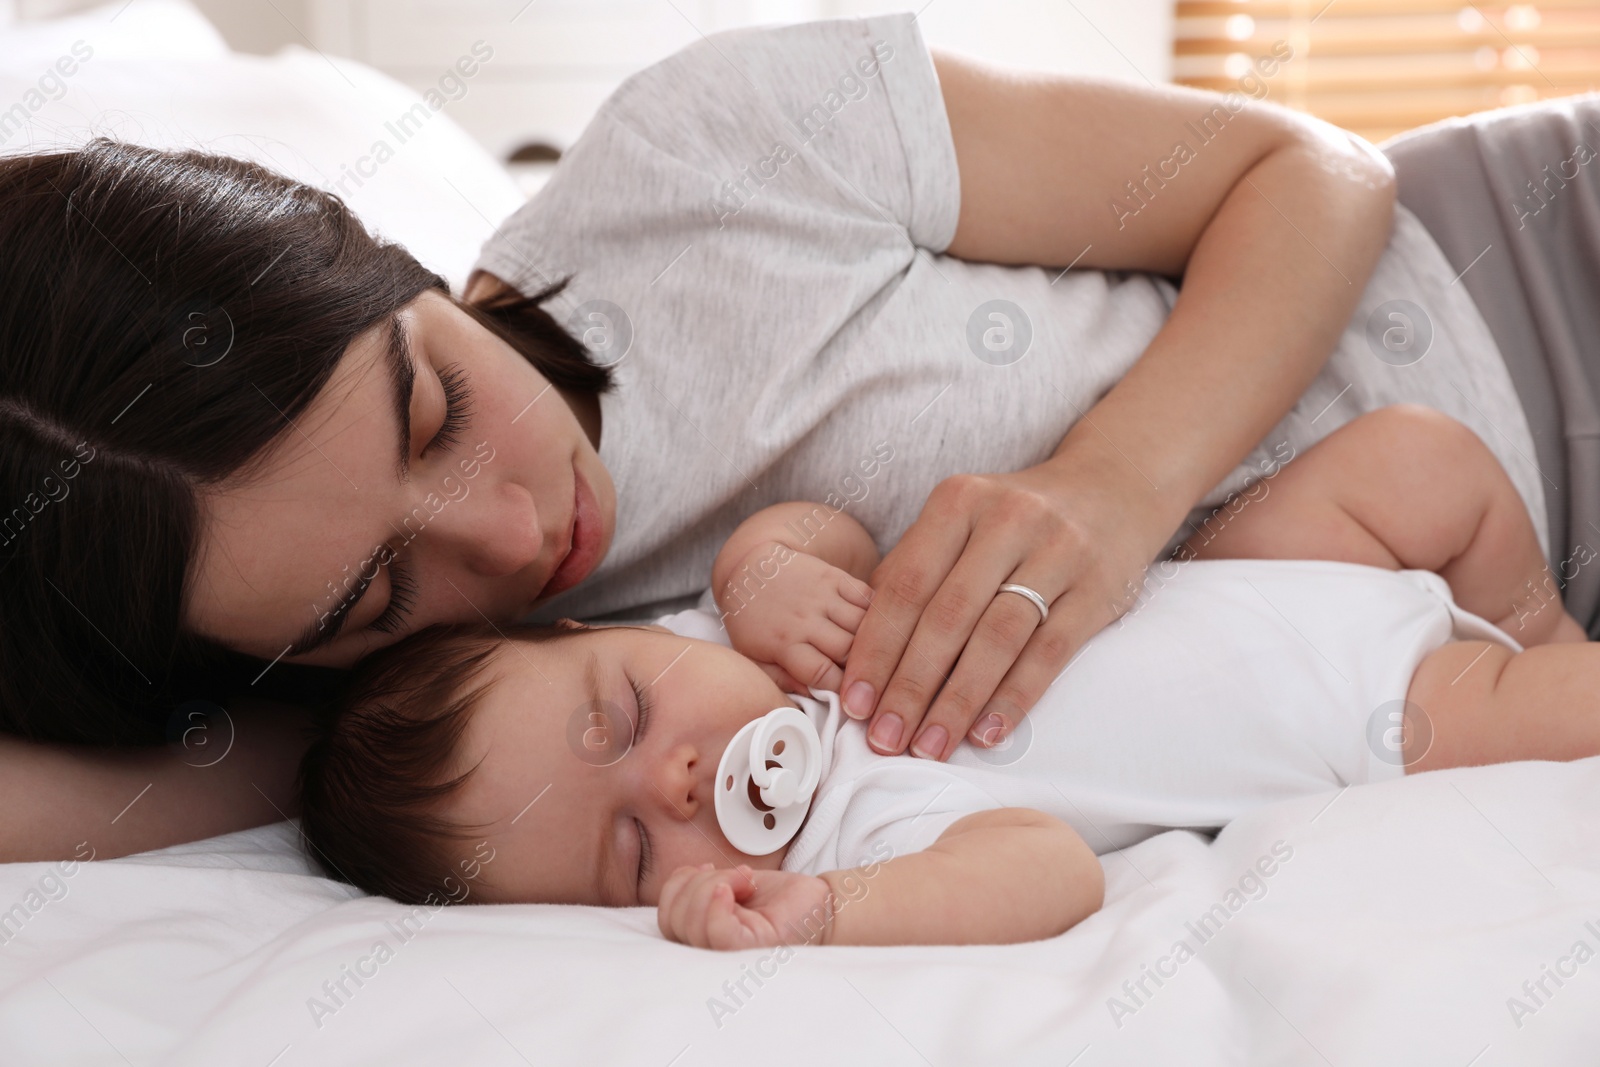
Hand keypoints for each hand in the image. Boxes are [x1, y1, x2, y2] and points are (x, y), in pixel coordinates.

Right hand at [657, 863, 833, 948]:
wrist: (822, 904)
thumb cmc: (781, 899)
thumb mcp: (732, 883)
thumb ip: (702, 885)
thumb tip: (687, 876)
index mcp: (704, 935)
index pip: (666, 918)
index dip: (677, 886)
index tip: (708, 869)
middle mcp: (712, 951)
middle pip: (673, 918)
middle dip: (700, 882)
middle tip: (739, 876)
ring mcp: (729, 956)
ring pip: (691, 921)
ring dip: (717, 884)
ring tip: (747, 881)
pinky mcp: (750, 951)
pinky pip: (717, 932)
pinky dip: (718, 904)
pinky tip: (735, 890)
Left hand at [719, 542, 873, 693]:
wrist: (748, 571)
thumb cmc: (752, 622)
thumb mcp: (755, 659)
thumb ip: (783, 680)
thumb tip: (816, 698)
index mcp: (784, 643)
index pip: (822, 674)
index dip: (842, 690)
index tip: (852, 700)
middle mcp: (805, 619)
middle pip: (848, 649)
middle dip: (862, 668)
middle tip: (869, 679)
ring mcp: (822, 596)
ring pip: (863, 623)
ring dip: (874, 641)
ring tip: (877, 655)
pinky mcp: (835, 576)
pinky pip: (866, 595)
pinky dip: (878, 612)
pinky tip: (880, 627)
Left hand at [839, 456, 1163, 760]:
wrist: (1112, 488)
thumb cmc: (1015, 519)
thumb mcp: (962, 521)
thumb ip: (914, 571)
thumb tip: (860, 648)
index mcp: (959, 501)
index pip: (905, 585)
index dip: (875, 648)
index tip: (854, 701)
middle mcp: (1007, 520)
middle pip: (946, 616)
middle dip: (908, 686)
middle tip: (884, 737)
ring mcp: (1058, 552)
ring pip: (996, 638)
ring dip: (957, 701)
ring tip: (930, 745)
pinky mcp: (1097, 588)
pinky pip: (1049, 652)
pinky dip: (1014, 697)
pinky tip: (987, 733)